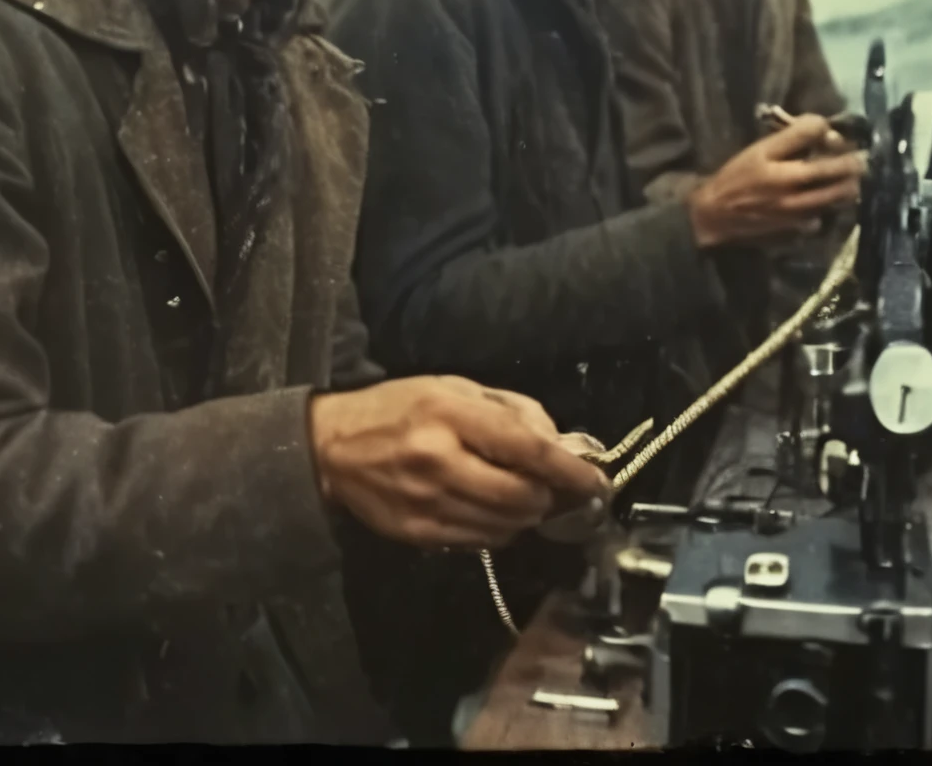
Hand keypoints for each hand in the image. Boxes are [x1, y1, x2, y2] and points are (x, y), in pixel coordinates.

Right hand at [307, 375, 607, 549]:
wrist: (333, 448)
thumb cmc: (400, 407)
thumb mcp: (454, 387)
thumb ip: (511, 410)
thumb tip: (558, 444)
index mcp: (450, 414)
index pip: (525, 449)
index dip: (569, 470)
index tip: (597, 481)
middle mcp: (440, 461)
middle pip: (521, 496)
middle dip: (549, 496)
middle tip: (554, 488)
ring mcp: (428, 504)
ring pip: (506, 526)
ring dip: (526, 516)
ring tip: (523, 498)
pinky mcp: (419, 535)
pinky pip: (480, 543)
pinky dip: (499, 530)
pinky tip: (492, 511)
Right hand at [687, 113, 865, 250]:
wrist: (717, 214)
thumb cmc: (737, 176)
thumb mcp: (758, 150)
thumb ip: (791, 139)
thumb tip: (822, 129)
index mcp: (779, 162)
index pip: (813, 135)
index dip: (826, 130)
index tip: (831, 133)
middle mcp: (792, 187)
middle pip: (836, 171)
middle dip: (853, 162)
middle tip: (861, 158)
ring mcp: (799, 210)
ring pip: (838, 195)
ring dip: (849, 184)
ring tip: (852, 178)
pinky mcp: (799, 228)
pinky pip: (825, 214)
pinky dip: (832, 206)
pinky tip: (831, 200)